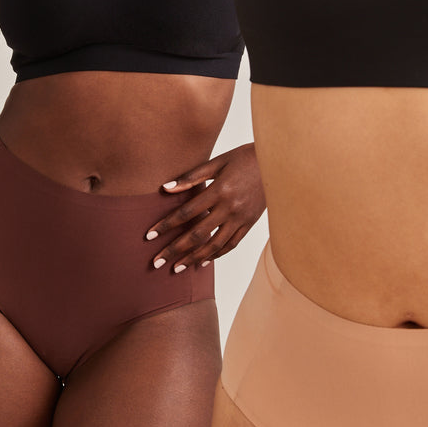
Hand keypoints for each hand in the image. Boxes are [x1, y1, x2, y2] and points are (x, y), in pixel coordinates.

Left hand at [146, 144, 265, 271]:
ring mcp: (241, 219)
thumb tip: (166, 188)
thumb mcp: (217, 162)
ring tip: (177, 268)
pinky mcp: (249, 224)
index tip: (149, 235)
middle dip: (175, 249)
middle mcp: (229, 208)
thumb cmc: (244, 158)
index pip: (187, 212)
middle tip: (157, 262)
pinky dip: (216, 255)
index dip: (166, 225)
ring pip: (214, 245)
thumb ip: (191, 177)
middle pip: (197, 234)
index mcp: (219, 190)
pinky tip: (203, 261)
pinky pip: (231, 244)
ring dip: (194, 258)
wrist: (278, 164)